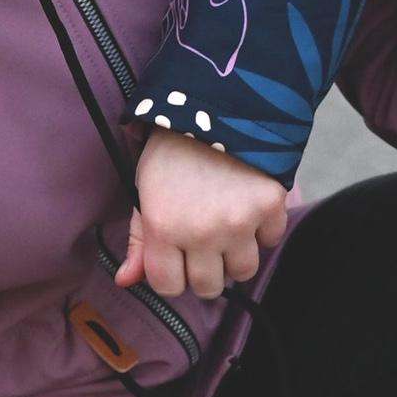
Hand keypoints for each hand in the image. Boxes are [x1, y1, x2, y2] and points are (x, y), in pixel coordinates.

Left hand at [123, 126, 292, 299]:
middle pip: (209, 287)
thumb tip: (125, 280)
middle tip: (202, 247)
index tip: (175, 260)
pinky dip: (262, 230)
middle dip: (204, 272)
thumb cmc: (171, 153)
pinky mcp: (270, 207)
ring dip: (235, 257)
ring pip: (243, 271)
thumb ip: (138, 240)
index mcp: (163, 229)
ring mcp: (240, 223)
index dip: (171, 276)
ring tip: (226, 230)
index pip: (168, 287)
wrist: (213, 109)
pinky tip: (247, 208)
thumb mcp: (145, 192)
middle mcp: (202, 233)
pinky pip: (271, 241)